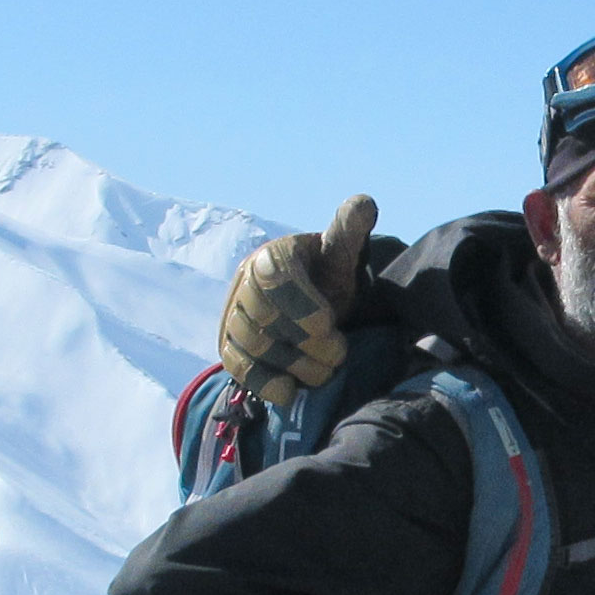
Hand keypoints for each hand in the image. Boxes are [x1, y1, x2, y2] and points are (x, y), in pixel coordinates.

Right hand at [219, 195, 373, 407]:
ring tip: (325, 371)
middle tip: (338, 352)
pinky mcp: (230, 347)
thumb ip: (350, 229)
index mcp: (271, 256)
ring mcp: (233, 316)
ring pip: (253, 344)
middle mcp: (244, 283)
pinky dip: (263, 382)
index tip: (328, 323)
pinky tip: (291, 392)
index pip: (275, 277)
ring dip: (294, 363)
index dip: (300, 303)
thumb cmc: (329, 275)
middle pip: (265, 317)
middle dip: (305, 340)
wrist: (314, 304)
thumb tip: (364, 202)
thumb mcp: (342, 252)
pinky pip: (237, 366)